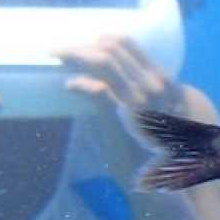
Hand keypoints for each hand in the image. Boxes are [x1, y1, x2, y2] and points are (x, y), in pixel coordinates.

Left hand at [58, 35, 185, 179]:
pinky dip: (79, 84)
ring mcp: (138, 98)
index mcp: (160, 80)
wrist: (162, 180)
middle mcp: (151, 84)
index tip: (80, 43)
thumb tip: (101, 87)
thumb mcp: (153, 116)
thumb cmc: (154, 151)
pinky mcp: (122, 115)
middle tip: (58, 51)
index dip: (99, 39)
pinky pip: (96, 89)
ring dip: (75, 56)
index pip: (127, 43)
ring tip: (57, 60)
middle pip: (110, 48)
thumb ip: (133, 98)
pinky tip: (69, 86)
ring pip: (102, 61)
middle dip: (79, 45)